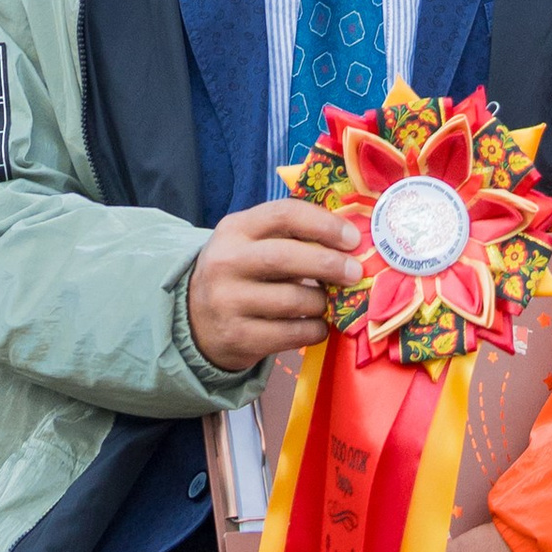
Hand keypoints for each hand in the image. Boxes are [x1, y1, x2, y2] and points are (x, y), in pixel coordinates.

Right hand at [186, 200, 363, 372]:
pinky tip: (317, 325)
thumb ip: (292, 236)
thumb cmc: (241, 273)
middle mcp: (226, 262)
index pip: (284, 214)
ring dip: (321, 302)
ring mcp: (228, 301)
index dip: (324, 224)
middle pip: (286, 257)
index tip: (352, 239)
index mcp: (235, 229)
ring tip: (325, 301)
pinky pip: (291, 334)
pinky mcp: (237, 337)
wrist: (196, 320)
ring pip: (292, 300)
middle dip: (329, 264)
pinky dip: (314, 330)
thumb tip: (351, 242)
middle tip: (355, 272)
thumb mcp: (252, 243)